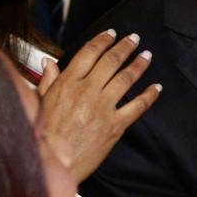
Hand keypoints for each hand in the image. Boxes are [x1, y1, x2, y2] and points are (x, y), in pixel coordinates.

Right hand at [39, 30, 161, 181]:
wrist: (52, 163)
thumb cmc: (43, 134)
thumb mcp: (39, 103)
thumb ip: (47, 81)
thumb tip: (48, 62)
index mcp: (67, 84)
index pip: (88, 53)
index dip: (102, 40)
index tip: (112, 33)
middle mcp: (86, 91)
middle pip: (110, 61)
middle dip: (125, 47)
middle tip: (135, 38)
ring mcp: (102, 108)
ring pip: (125, 79)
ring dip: (139, 65)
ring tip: (147, 55)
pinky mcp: (114, 125)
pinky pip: (137, 106)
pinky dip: (149, 95)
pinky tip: (157, 87)